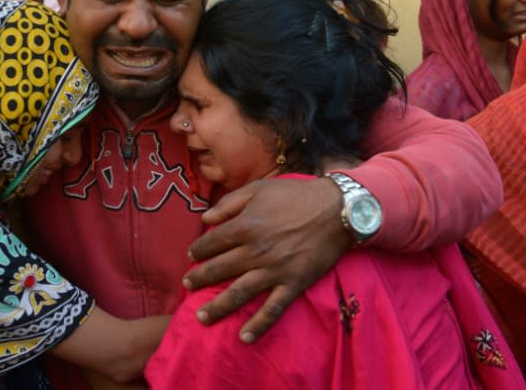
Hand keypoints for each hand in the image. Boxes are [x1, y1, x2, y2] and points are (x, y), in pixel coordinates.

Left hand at [183, 177, 352, 341]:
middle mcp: (256, 251)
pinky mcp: (294, 284)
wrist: (339, 209)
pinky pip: (273, 308)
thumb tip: (205, 218)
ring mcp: (275, 270)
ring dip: (218, 307)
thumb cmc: (296, 194)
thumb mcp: (259, 188)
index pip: (212, 243)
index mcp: (246, 226)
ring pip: (239, 293)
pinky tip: (245, 337)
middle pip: (219, 269)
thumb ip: (229, 202)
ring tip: (201, 317)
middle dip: (199, 279)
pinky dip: (259, 324)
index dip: (198, 250)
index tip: (192, 256)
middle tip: (187, 286)